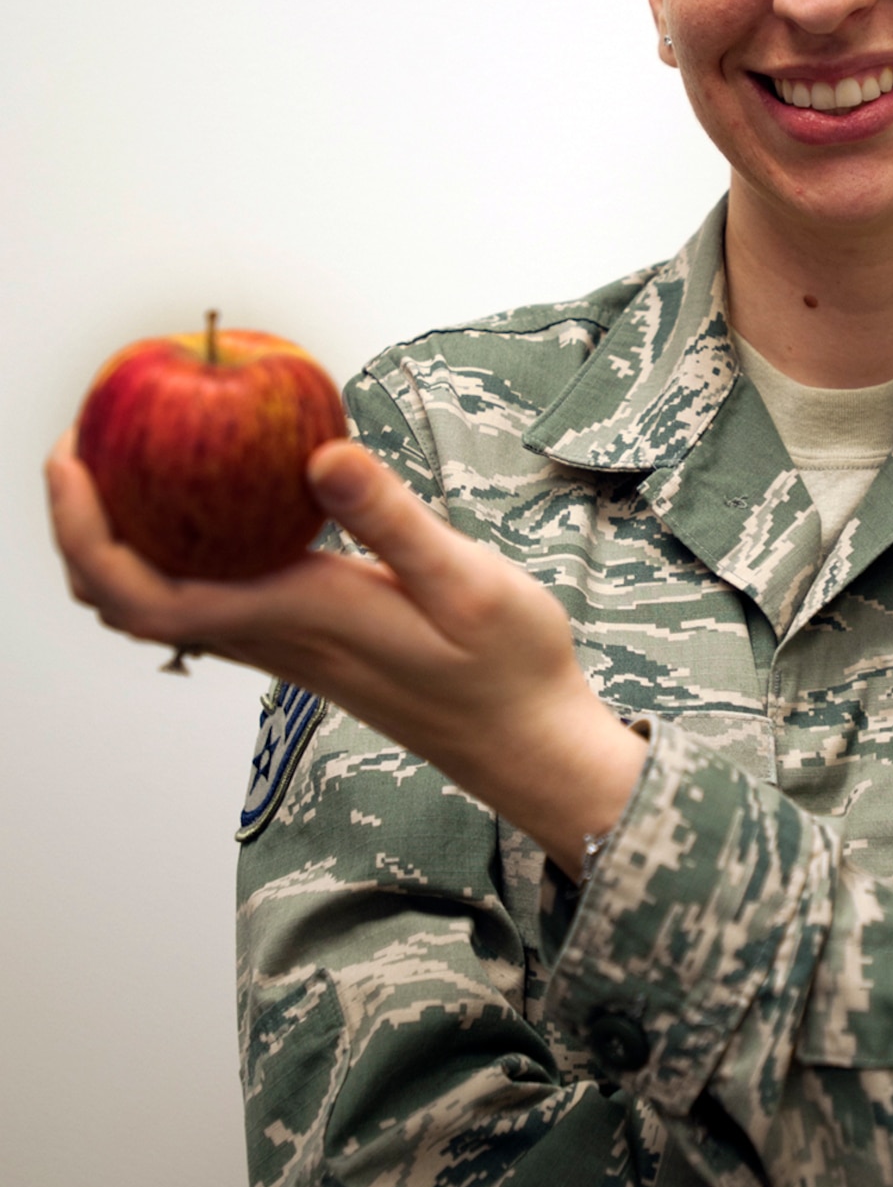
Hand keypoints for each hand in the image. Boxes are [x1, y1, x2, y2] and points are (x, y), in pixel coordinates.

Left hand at [45, 432, 645, 875]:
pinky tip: (219, 498)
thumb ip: (391, 518)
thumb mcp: (466, 580)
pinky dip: (182, 549)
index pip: (143, 593)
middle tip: (83, 444)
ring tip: (133, 460)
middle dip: (83, 528)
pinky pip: (211, 597)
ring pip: (163, 604)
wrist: (529, 742)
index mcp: (294, 617)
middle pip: (128, 601)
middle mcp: (273, 637)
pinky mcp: (308, 642)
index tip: (69, 457)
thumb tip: (320, 454)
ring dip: (123, 541)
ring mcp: (286, 646)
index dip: (84, 531)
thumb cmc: (507, 668)